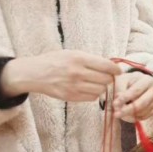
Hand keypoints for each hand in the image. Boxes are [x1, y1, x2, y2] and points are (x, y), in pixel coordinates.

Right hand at [0, 50, 120, 100]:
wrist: (34, 73)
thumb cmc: (55, 61)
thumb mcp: (72, 53)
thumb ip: (91, 59)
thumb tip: (111, 65)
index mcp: (79, 58)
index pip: (106, 66)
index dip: (116, 69)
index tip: (118, 71)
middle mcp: (77, 73)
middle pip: (106, 80)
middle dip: (109, 78)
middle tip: (106, 76)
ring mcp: (74, 86)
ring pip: (100, 90)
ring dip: (101, 87)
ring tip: (96, 82)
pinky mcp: (70, 97)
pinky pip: (91, 98)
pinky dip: (93, 94)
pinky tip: (88, 88)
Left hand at [113, 71, 152, 121]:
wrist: (145, 86)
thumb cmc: (131, 82)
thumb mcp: (124, 80)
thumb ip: (120, 89)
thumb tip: (118, 103)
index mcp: (147, 80)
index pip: (136, 91)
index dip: (124, 98)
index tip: (114, 104)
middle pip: (141, 104)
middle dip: (127, 110)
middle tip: (116, 114)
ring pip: (142, 112)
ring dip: (130, 115)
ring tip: (120, 113)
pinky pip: (145, 116)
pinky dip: (135, 117)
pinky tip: (128, 114)